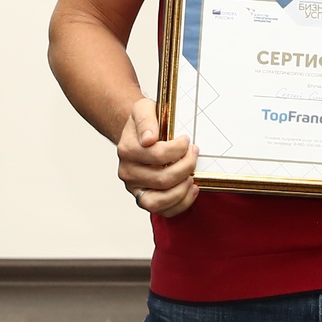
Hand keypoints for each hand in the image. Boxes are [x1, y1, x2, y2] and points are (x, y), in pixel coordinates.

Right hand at [118, 94, 197, 216]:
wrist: (140, 134)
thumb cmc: (145, 123)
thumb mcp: (143, 109)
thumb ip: (145, 120)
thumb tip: (149, 139)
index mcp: (127, 150)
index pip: (157, 155)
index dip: (178, 149)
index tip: (186, 140)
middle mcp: (127, 172)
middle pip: (162, 179)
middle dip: (186, 167)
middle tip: (194, 154)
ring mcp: (135, 189)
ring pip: (158, 202)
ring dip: (182, 190)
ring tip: (192, 177)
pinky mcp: (145, 199)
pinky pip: (163, 211)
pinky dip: (181, 203)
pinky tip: (192, 188)